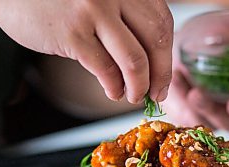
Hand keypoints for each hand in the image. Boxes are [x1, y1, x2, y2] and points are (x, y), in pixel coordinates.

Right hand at [0, 0, 173, 103]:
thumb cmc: (61, 1)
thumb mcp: (103, 0)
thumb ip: (127, 20)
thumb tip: (155, 66)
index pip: (163, 23)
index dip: (166, 57)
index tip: (163, 79)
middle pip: (155, 42)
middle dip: (159, 76)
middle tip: (154, 94)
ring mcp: (94, 11)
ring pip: (134, 60)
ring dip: (138, 86)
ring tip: (132, 96)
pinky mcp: (73, 32)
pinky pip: (106, 69)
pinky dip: (114, 87)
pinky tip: (113, 92)